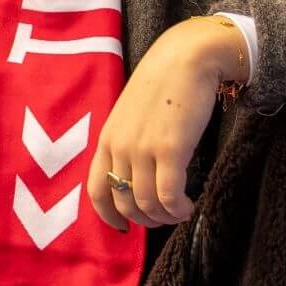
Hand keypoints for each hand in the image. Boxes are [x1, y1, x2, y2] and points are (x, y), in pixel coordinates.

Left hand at [88, 17, 248, 230]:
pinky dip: (179, 210)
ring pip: (148, 205)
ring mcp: (143, 148)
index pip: (96, 191)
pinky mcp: (170, 149)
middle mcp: (120, 146)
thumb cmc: (162, 85)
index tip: (124, 227)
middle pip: (124, 203)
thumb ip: (127, 142)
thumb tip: (134, 177)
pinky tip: (189, 206)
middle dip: (145, 220)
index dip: (109, 216)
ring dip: (165, 217)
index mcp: (107, 138)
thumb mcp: (131, 114)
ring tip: (180, 212)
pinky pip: (169, 196)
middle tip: (163, 218)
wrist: (185, 58)